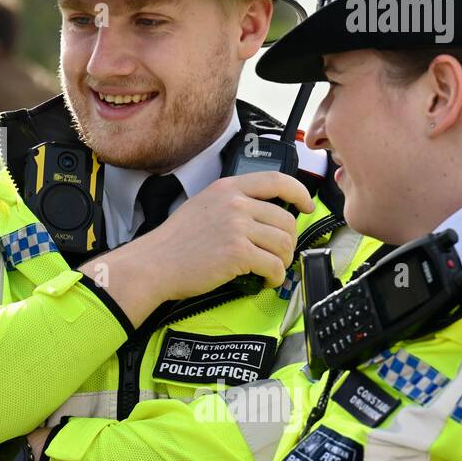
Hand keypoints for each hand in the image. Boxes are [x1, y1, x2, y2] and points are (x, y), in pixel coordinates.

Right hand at [81, 171, 313, 326]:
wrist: (154, 263)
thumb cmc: (175, 242)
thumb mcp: (203, 206)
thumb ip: (232, 204)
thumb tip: (264, 216)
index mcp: (227, 188)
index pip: (277, 180)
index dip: (299, 193)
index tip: (306, 205)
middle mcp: (235, 203)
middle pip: (286, 219)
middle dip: (289, 241)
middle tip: (279, 254)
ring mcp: (237, 226)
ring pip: (284, 243)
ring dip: (283, 260)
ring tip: (270, 269)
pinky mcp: (238, 252)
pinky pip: (274, 265)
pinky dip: (275, 277)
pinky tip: (265, 280)